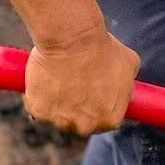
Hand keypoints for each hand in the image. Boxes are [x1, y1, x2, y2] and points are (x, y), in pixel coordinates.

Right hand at [22, 22, 139, 136]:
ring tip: (57, 79)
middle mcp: (86, 127)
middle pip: (79, 125)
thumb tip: (123, 85)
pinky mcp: (39, 112)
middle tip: (72, 86)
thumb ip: (126, 84)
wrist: (73, 38)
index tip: (90, 95)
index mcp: (111, 119)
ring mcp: (61, 122)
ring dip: (55, 105)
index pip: (104, 122)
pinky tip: (42, 80)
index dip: (96, 107)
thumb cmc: (102, 48)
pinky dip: (36, 97)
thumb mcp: (129, 64)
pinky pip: (36, 108)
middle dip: (75, 110)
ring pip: (56, 118)